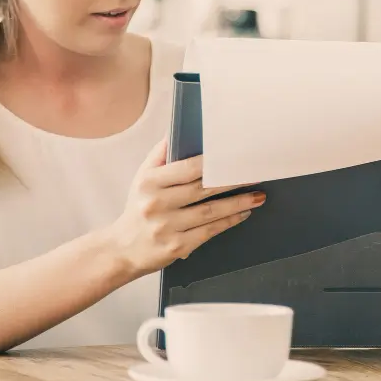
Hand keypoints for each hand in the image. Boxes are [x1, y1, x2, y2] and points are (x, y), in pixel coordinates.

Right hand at [107, 139, 264, 277]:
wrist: (122, 249)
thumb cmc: (138, 207)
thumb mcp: (143, 177)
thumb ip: (161, 154)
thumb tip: (177, 131)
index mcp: (150, 182)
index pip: (188, 168)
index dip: (215, 162)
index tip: (236, 156)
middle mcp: (157, 204)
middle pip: (203, 189)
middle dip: (233, 181)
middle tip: (256, 174)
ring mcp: (167, 227)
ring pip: (210, 211)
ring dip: (238, 203)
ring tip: (258, 195)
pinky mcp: (176, 247)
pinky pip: (209, 231)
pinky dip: (229, 221)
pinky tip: (244, 213)